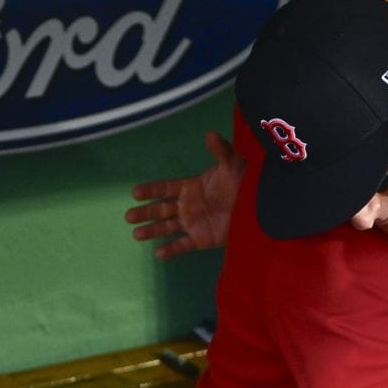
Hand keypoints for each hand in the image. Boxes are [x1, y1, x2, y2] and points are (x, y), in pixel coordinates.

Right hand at [125, 130, 244, 259]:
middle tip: (129, 216)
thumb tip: (210, 134)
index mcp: (189, 187)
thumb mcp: (232, 164)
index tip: (135, 193)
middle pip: (160, 210)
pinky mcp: (201, 239)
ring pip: (167, 228)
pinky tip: (158, 254)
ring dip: (151, 231)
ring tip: (136, 235)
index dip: (150, 190)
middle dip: (145, 213)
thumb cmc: (244, 182)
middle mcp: (186, 206)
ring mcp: (192, 223)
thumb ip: (220, 150)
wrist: (258, 206)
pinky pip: (183, 245)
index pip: (164, 188)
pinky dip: (171, 250)